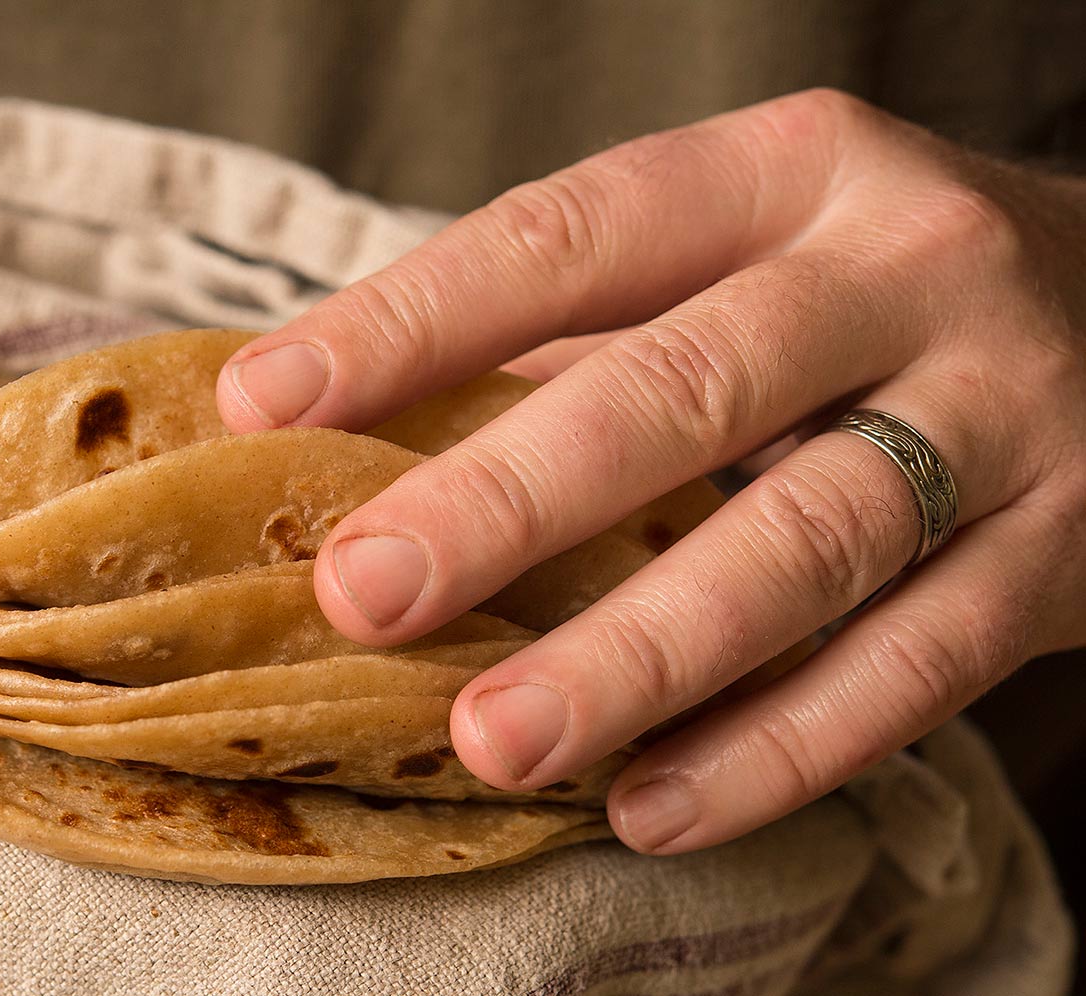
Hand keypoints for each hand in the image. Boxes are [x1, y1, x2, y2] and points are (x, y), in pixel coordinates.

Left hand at [214, 89, 1085, 854]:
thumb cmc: (871, 289)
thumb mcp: (749, 253)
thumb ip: (590, 333)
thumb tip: (370, 436)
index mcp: (789, 173)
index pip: (569, 236)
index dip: (412, 321)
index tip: (271, 403)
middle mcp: (905, 271)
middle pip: (688, 388)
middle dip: (513, 499)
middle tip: (367, 591)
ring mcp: (1006, 414)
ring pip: (806, 544)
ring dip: (638, 655)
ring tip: (496, 738)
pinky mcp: (1070, 554)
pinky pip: (914, 667)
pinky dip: (779, 748)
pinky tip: (654, 806)